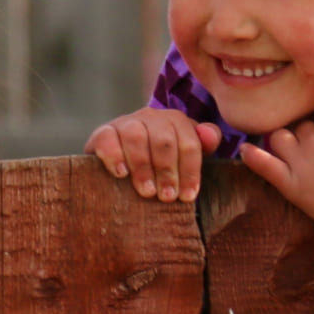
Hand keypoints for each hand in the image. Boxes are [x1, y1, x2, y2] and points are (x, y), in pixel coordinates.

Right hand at [87, 107, 221, 202]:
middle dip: (167, 171)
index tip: (187, 196)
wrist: (121, 162)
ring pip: (136, 136)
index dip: (190, 171)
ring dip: (143, 166)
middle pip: (163, 140)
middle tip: (166, 197)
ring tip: (146, 191)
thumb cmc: (159, 163)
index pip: (189, 143)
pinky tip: (122, 174)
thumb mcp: (184, 156)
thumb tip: (210, 135)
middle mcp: (151, 117)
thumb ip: (203, 145)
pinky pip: (108, 138)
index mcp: (175, 121)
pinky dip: (115, 156)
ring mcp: (126, 122)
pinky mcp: (103, 132)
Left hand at [237, 94, 313, 257]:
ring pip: (280, 139)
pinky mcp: (291, 186)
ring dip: (287, 142)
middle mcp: (313, 136)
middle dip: (312, 135)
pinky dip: (252, 156)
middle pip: (302, 126)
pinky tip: (245, 150)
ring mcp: (299, 161)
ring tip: (299, 155)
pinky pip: (263, 165)